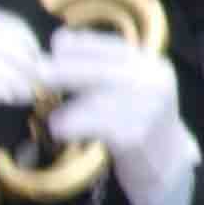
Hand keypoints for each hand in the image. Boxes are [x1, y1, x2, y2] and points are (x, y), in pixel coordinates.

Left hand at [45, 29, 198, 204]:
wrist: (166, 164)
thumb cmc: (137, 121)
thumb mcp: (130, 86)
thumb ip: (102, 64)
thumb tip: (59, 40)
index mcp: (152, 66)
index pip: (112, 45)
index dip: (80, 44)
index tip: (54, 45)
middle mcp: (153, 83)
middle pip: (98, 69)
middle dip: (63, 70)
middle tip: (37, 72)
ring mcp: (146, 109)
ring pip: (88, 99)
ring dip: (62, 108)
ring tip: (54, 118)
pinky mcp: (132, 135)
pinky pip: (86, 125)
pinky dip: (66, 127)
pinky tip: (59, 131)